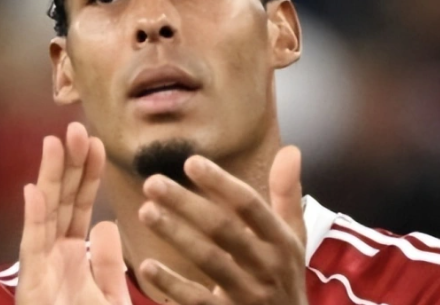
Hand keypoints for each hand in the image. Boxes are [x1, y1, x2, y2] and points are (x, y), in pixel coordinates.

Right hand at [16, 122, 130, 304]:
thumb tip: (106, 222)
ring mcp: (41, 271)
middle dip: (69, 165)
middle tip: (76, 127)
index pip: (79, 207)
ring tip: (55, 141)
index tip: (96, 142)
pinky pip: (33, 249)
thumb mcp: (109, 299)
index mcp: (72, 258)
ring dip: (50, 178)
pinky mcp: (32, 288)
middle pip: (61, 202)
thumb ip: (106, 262)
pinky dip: (33, 219)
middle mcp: (53, 259)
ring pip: (46, 215)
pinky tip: (34, 189)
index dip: (87, 175)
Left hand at [138, 146, 307, 304]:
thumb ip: (287, 194)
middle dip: (187, 204)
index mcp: (282, 241)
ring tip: (145, 211)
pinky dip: (171, 284)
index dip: (221, 183)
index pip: (250, 205)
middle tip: (152, 182)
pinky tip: (146, 265)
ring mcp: (248, 295)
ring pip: (208, 261)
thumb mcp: (293, 237)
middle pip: (224, 230)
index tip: (190, 162)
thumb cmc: (284, 276)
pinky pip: (197, 300)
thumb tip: (290, 149)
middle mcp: (268, 267)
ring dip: (175, 235)